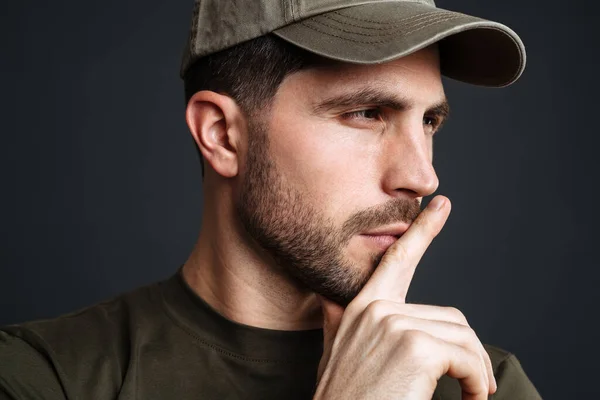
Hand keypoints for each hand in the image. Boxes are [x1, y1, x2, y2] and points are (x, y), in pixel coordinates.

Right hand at [314, 196, 495, 399]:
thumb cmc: (343, 396)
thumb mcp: (336, 352)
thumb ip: (338, 321)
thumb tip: (329, 299)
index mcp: (361, 308)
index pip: (395, 260)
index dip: (421, 231)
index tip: (441, 204)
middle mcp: (375, 309)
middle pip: (451, 317)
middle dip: (467, 353)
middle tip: (472, 386)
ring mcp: (393, 325)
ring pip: (463, 337)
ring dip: (475, 372)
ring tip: (469, 397)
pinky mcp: (415, 347)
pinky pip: (467, 358)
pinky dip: (477, 383)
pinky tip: (468, 399)